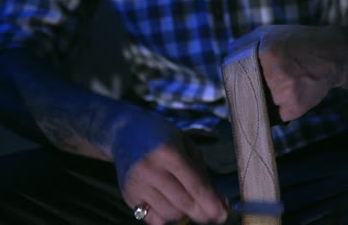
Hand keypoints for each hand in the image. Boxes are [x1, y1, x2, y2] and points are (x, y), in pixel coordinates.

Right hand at [112, 107, 226, 224]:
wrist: (125, 131)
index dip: (212, 204)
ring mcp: (137, 184)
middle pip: (185, 204)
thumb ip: (201, 172)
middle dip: (202, 212)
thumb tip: (218, 202)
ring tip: (184, 197)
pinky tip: (167, 201)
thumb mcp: (186, 145)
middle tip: (211, 212)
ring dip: (183, 212)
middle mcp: (150, 169)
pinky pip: (153, 218)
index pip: (196, 186)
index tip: (223, 214)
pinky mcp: (128, 195)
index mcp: (169, 152)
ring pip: (170, 214)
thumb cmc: (161, 136)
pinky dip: (165, 215)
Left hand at [230, 25, 347, 121]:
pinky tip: (285, 98)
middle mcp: (276, 75)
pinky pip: (274, 117)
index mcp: (267, 53)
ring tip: (278, 91)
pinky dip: (275, 111)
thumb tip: (227, 57)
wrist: (333, 54)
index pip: (239, 78)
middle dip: (248, 96)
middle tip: (250, 95)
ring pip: (261, 107)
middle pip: (248, 95)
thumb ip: (244, 43)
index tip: (236, 90)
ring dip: (264, 103)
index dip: (237, 86)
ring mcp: (286, 93)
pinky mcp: (295, 108)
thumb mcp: (269, 33)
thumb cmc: (298, 42)